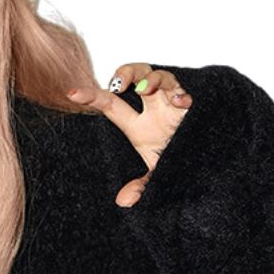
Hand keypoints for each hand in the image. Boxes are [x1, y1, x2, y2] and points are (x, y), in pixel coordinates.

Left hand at [66, 63, 192, 207]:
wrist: (200, 160)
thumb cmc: (173, 159)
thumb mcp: (154, 175)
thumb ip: (140, 186)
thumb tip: (123, 201)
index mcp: (136, 123)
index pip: (110, 104)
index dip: (91, 96)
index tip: (72, 93)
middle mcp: (151, 107)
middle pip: (136, 75)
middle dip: (128, 72)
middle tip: (120, 84)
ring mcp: (170, 102)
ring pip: (160, 76)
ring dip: (152, 79)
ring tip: (145, 89)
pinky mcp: (190, 105)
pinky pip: (184, 94)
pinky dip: (180, 95)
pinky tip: (179, 102)